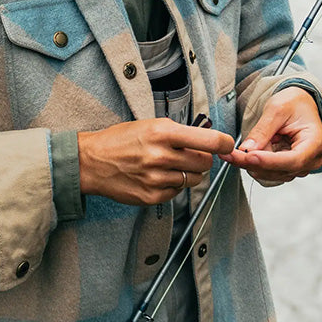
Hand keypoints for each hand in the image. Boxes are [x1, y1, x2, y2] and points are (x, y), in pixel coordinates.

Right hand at [78, 119, 234, 205]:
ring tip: (171, 165)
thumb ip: (179, 133)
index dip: (224, 143)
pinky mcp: (152, 196)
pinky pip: (177, 192)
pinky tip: (159, 176)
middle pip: (205, 162)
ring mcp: (157, 179)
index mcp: (163, 133)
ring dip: (189, 172)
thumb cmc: (122, 139)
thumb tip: (208, 140)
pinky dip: (174, 185)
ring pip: (193, 179)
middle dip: (203, 158)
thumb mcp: (151, 125)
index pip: (209, 141)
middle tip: (192, 154)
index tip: (229, 145)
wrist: (92, 161)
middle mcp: (162, 156)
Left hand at [221, 86, 321, 184]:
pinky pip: (270, 171)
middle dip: (253, 163)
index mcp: (315, 142)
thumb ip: (263, 130)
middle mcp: (312, 159)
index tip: (249, 156)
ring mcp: (301, 166)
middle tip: (229, 154)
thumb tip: (247, 149)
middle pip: (280, 170)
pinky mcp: (289, 168)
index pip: (293, 159)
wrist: (300, 103)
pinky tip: (243, 154)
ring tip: (233, 152)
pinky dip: (255, 163)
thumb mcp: (277, 108)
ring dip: (251, 164)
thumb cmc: (294, 102)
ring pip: (272, 173)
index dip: (270, 161)